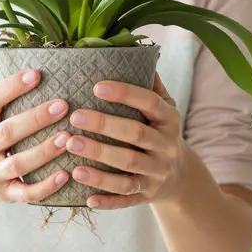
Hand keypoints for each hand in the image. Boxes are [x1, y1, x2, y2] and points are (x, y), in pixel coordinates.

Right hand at [0, 69, 72, 209]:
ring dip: (44, 151)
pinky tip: (66, 174)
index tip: (36, 73)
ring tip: (68, 137)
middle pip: (7, 132)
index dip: (12, 86)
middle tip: (63, 104)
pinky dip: (46, 186)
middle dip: (36, 118)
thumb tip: (4, 61)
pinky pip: (26, 193)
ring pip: (18, 164)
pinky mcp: (4, 194)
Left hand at [65, 72, 186, 209]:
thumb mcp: (164, 108)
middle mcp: (166, 146)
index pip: (150, 103)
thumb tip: (142, 52)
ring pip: (128, 168)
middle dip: (105, 125)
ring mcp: (157, 173)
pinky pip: (126, 198)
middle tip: (74, 117)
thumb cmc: (160, 132)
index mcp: (169, 120)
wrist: (181, 178)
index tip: (96, 86)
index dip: (125, 94)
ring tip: (70, 147)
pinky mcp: (147, 196)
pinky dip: (107, 199)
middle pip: (136, 135)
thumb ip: (152, 85)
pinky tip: (85, 196)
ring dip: (99, 159)